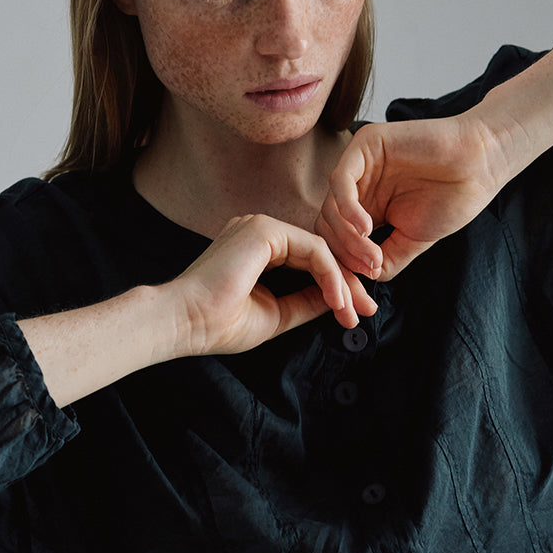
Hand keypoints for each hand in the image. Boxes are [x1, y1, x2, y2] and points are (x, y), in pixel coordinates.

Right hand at [171, 213, 377, 355]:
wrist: (184, 323)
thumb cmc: (218, 324)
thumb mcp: (276, 315)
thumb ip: (306, 302)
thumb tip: (339, 300)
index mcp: (257, 249)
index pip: (309, 262)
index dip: (337, 287)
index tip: (355, 315)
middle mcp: (260, 232)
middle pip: (319, 254)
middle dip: (348, 284)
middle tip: (368, 310)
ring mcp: (262, 227)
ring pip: (321, 250)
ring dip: (344, 282)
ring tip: (356, 310)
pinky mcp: (265, 230)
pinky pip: (314, 250)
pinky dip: (331, 276)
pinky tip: (338, 300)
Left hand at [316, 115, 503, 280]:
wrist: (482, 163)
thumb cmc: (453, 197)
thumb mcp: (413, 238)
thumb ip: (386, 258)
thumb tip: (363, 280)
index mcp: (365, 207)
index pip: (338, 242)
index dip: (344, 272)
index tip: (357, 299)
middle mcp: (356, 186)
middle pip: (328, 227)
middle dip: (343, 258)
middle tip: (367, 274)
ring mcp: (358, 166)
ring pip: (331, 209)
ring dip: (348, 239)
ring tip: (373, 257)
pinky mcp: (364, 145)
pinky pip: (341, 182)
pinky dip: (349, 211)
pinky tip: (368, 229)